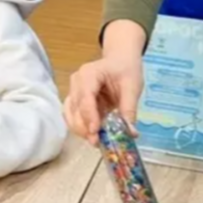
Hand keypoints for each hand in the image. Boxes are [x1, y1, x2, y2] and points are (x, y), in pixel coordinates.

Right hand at [64, 20, 146, 145]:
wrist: (120, 61)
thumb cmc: (126, 69)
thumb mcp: (132, 86)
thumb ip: (129, 109)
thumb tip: (131, 132)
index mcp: (89, 73)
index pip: (85, 96)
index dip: (89, 115)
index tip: (95, 131)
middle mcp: (76, 82)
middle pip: (74, 108)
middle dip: (84, 127)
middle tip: (97, 142)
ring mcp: (74, 92)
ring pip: (70, 114)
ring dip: (80, 130)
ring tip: (96, 141)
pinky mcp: (75, 102)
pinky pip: (73, 117)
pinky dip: (81, 128)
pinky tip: (93, 135)